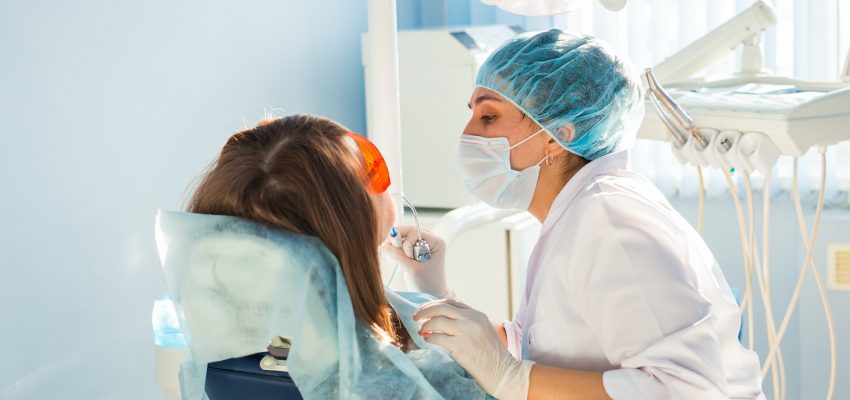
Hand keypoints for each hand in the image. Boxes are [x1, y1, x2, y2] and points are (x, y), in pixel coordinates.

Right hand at [382, 226, 452, 298]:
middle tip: (393, 253)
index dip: (406, 242)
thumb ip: (398, 256)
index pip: (415, 231)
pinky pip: (404, 243)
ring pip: (404, 236)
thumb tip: (384, 245)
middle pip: (409, 231)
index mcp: (436, 242)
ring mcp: (424, 243)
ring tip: (400, 259)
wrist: (432, 294)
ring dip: (398, 246)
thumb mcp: (412, 270)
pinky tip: (400, 258)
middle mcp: (431, 239)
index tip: (406, 256)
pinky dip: (399, 249)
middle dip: (399, 241)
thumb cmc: (427, 283)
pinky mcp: (417, 248)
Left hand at [415, 299, 533, 399]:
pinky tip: (428, 341)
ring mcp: (466, 332)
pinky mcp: (460, 346)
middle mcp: (472, 320)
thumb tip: (444, 320)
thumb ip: (468, 322)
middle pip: (442, 307)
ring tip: (421, 331)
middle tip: (415, 317)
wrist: (503, 372)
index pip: (451, 303)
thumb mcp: (483, 331)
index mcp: (477, 314)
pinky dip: (429, 338)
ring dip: (425, 326)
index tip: (425, 310)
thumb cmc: (492, 355)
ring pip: (437, 321)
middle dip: (425, 311)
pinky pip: (437, 338)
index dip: (435, 304)